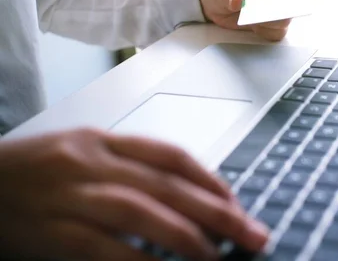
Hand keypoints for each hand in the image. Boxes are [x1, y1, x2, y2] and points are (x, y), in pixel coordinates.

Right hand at [0, 128, 267, 260]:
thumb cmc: (30, 173)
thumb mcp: (79, 155)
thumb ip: (125, 168)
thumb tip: (179, 194)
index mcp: (102, 142)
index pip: (171, 155)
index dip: (210, 179)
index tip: (236, 201)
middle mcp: (92, 163)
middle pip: (168, 185)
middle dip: (218, 211)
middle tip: (254, 232)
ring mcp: (71, 196)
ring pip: (142, 212)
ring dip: (186, 236)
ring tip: (219, 256)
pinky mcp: (50, 231)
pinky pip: (102, 248)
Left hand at [199, 0, 321, 40]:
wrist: (212, 4)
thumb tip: (238, 2)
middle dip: (288, 8)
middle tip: (272, 12)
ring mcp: (277, 8)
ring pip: (288, 19)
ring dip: (272, 22)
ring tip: (253, 19)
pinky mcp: (271, 24)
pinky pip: (277, 32)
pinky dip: (266, 32)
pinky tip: (252, 27)